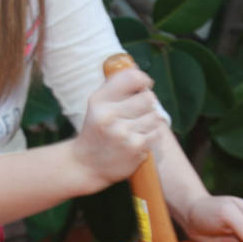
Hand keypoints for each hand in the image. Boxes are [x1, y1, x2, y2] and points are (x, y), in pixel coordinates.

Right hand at [70, 67, 165, 193]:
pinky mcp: (135, 148)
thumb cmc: (97, 131)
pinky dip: (151, 135)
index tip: (143, 86)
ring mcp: (123, 133)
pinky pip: (156, 133)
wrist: (85, 165)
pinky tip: (138, 139)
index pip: (131, 78)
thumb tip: (142, 75)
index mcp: (99, 101)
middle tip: (139, 111)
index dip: (143, 80)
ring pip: (155, 116)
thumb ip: (116, 87)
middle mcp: (109, 116)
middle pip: (148, 98)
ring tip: (137, 127)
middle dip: (147, 104)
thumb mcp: (97, 105)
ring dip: (150, 121)